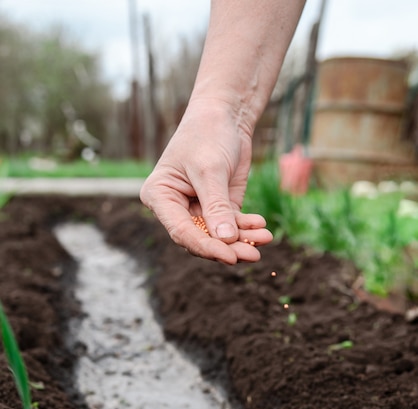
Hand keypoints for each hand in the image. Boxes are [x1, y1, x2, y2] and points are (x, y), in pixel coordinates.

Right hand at [139, 98, 272, 263]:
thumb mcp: (211, 170)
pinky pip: (232, 225)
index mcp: (160, 197)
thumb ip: (217, 206)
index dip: (205, 247)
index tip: (229, 256)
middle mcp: (176, 207)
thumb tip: (225, 241)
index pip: (181, 231)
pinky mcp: (219, 207)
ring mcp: (198, 209)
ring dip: (242, 240)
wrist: (225, 114)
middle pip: (201, 238)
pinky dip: (247, 228)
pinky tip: (262, 227)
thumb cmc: (208, 134)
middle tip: (253, 255)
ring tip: (264, 239)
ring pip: (219, 236)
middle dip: (228, 247)